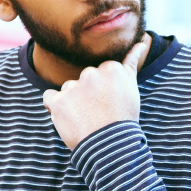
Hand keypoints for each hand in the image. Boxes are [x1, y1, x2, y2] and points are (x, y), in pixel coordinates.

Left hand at [42, 33, 152, 149]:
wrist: (110, 148)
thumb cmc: (123, 119)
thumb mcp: (132, 89)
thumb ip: (130, 63)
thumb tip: (140, 43)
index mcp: (110, 68)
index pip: (100, 73)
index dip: (104, 91)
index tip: (110, 104)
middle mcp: (91, 73)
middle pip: (84, 80)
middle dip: (88, 95)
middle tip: (99, 114)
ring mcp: (73, 87)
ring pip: (68, 90)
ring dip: (73, 102)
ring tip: (86, 120)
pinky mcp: (58, 101)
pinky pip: (49, 98)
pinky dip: (55, 107)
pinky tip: (69, 118)